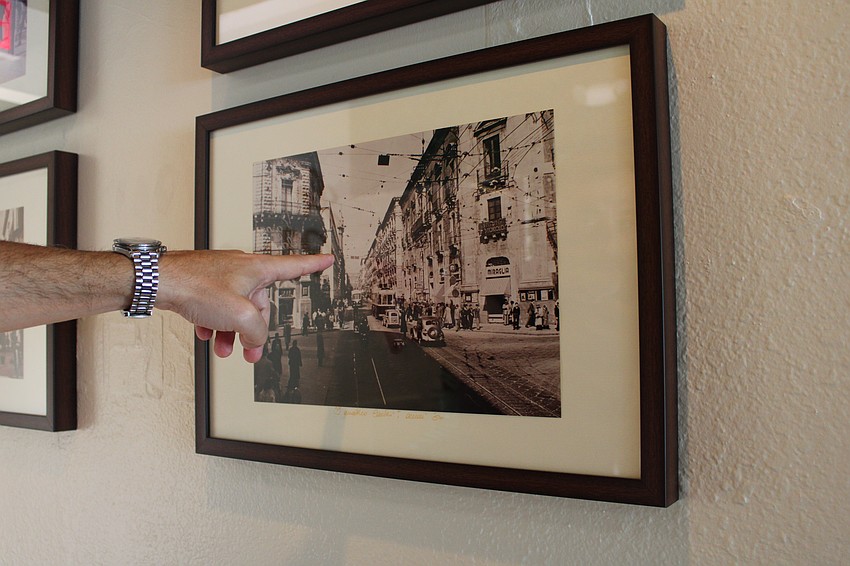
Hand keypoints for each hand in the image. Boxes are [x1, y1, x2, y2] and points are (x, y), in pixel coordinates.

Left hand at [157, 250, 333, 362]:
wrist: (158, 281)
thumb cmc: (196, 287)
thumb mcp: (240, 316)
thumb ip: (257, 331)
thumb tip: (255, 339)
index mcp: (258, 269)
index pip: (295, 266)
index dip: (314, 264)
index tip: (327, 259)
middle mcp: (242, 268)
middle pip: (260, 302)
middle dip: (253, 330)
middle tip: (249, 353)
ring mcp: (221, 274)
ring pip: (235, 308)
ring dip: (230, 332)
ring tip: (222, 349)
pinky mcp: (202, 282)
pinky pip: (216, 307)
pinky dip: (213, 323)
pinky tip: (205, 334)